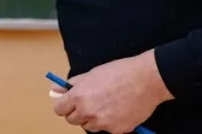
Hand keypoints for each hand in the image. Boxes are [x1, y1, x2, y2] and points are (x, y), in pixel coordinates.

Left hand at [51, 50, 172, 132]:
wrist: (147, 80)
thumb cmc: (119, 72)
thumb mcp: (91, 74)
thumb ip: (71, 84)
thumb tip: (55, 89)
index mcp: (79, 96)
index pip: (59, 109)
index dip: (64, 105)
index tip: (69, 103)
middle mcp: (88, 112)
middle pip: (72, 120)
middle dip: (77, 112)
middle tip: (89, 102)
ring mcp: (103, 123)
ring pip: (89, 126)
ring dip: (93, 119)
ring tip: (106, 104)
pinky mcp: (117, 130)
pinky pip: (107, 129)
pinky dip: (110, 122)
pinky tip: (118, 109)